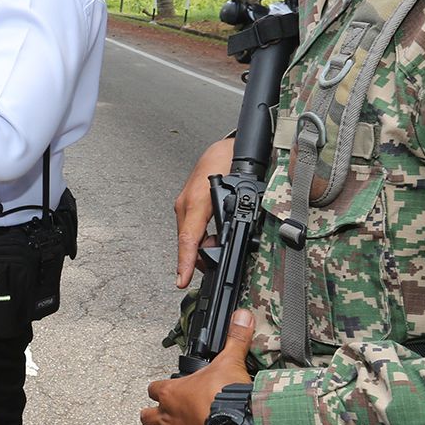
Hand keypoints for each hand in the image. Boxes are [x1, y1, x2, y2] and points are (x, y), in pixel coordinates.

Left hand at [139, 309, 254, 424]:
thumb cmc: (229, 394)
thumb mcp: (231, 360)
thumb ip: (235, 337)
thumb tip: (243, 314)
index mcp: (173, 392)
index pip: (154, 389)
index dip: (158, 389)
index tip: (164, 390)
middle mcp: (167, 415)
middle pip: (146, 415)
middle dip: (151, 415)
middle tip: (161, 415)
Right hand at [175, 136, 235, 288]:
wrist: (226, 145)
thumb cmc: (232, 161)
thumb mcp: (243, 191)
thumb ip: (239, 217)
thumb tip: (240, 241)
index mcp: (197, 201)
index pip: (188, 237)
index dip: (185, 261)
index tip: (181, 280)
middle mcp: (186, 203)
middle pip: (188, 242)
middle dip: (201, 259)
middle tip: (216, 267)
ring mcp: (184, 202)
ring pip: (189, 235)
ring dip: (202, 247)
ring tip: (220, 249)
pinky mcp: (186, 202)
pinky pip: (190, 226)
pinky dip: (200, 237)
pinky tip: (213, 237)